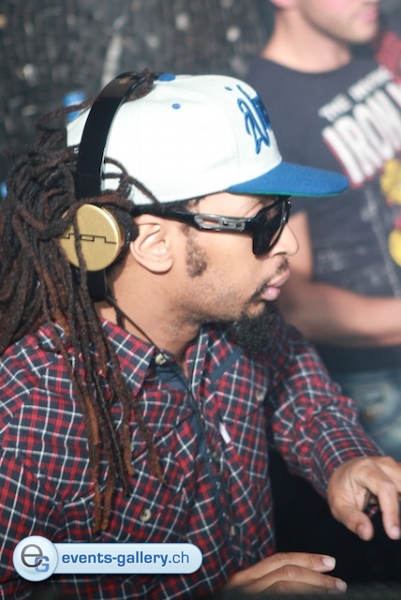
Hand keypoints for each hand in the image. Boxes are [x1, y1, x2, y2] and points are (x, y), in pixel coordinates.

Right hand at [225, 552, 346, 593]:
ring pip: (285, 585)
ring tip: (334, 592)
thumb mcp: (248, 593)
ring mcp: (248, 595)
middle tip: (338, 582)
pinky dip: (301, 597)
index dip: (306, 559)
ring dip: (314, 587)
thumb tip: (301, 582)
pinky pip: (281, 598)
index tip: (328, 562)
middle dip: (315, 574)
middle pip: (285, 570)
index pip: (279, 560)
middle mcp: (245, 584)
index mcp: (244, 578)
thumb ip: (267, 586)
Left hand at [327, 456, 400, 540]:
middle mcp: (381, 464)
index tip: (394, 534)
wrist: (342, 473)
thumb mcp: (338, 506)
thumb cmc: (341, 490)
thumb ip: (352, 519)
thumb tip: (367, 534)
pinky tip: (399, 511)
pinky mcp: (399, 471)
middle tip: (397, 532)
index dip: (392, 511)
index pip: (385, 487)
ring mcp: (392, 465)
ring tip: (398, 523)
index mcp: (364, 469)